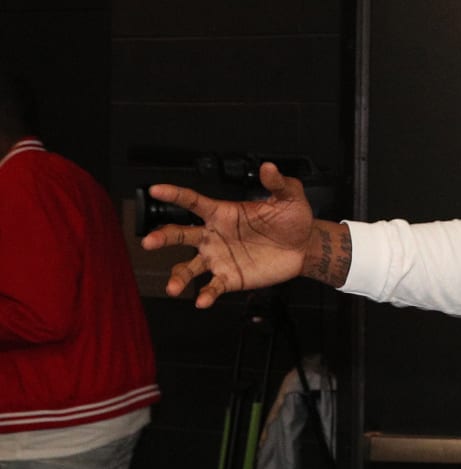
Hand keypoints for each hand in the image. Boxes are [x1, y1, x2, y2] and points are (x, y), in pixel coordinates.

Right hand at [141, 162, 322, 307]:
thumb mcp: (288, 197)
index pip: (193, 201)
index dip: (174, 194)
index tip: (156, 189)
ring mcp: (219, 258)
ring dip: (178, 276)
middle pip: (180, 235)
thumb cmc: (292, 219)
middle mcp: (213, 235)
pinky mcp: (230, 278)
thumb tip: (269, 168)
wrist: (305, 246)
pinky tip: (202, 300)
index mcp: (222, 213)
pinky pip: (213, 287)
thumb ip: (277, 183)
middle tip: (149, 242)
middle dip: (162, 237)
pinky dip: (206, 294)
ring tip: (173, 287)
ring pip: (189, 267)